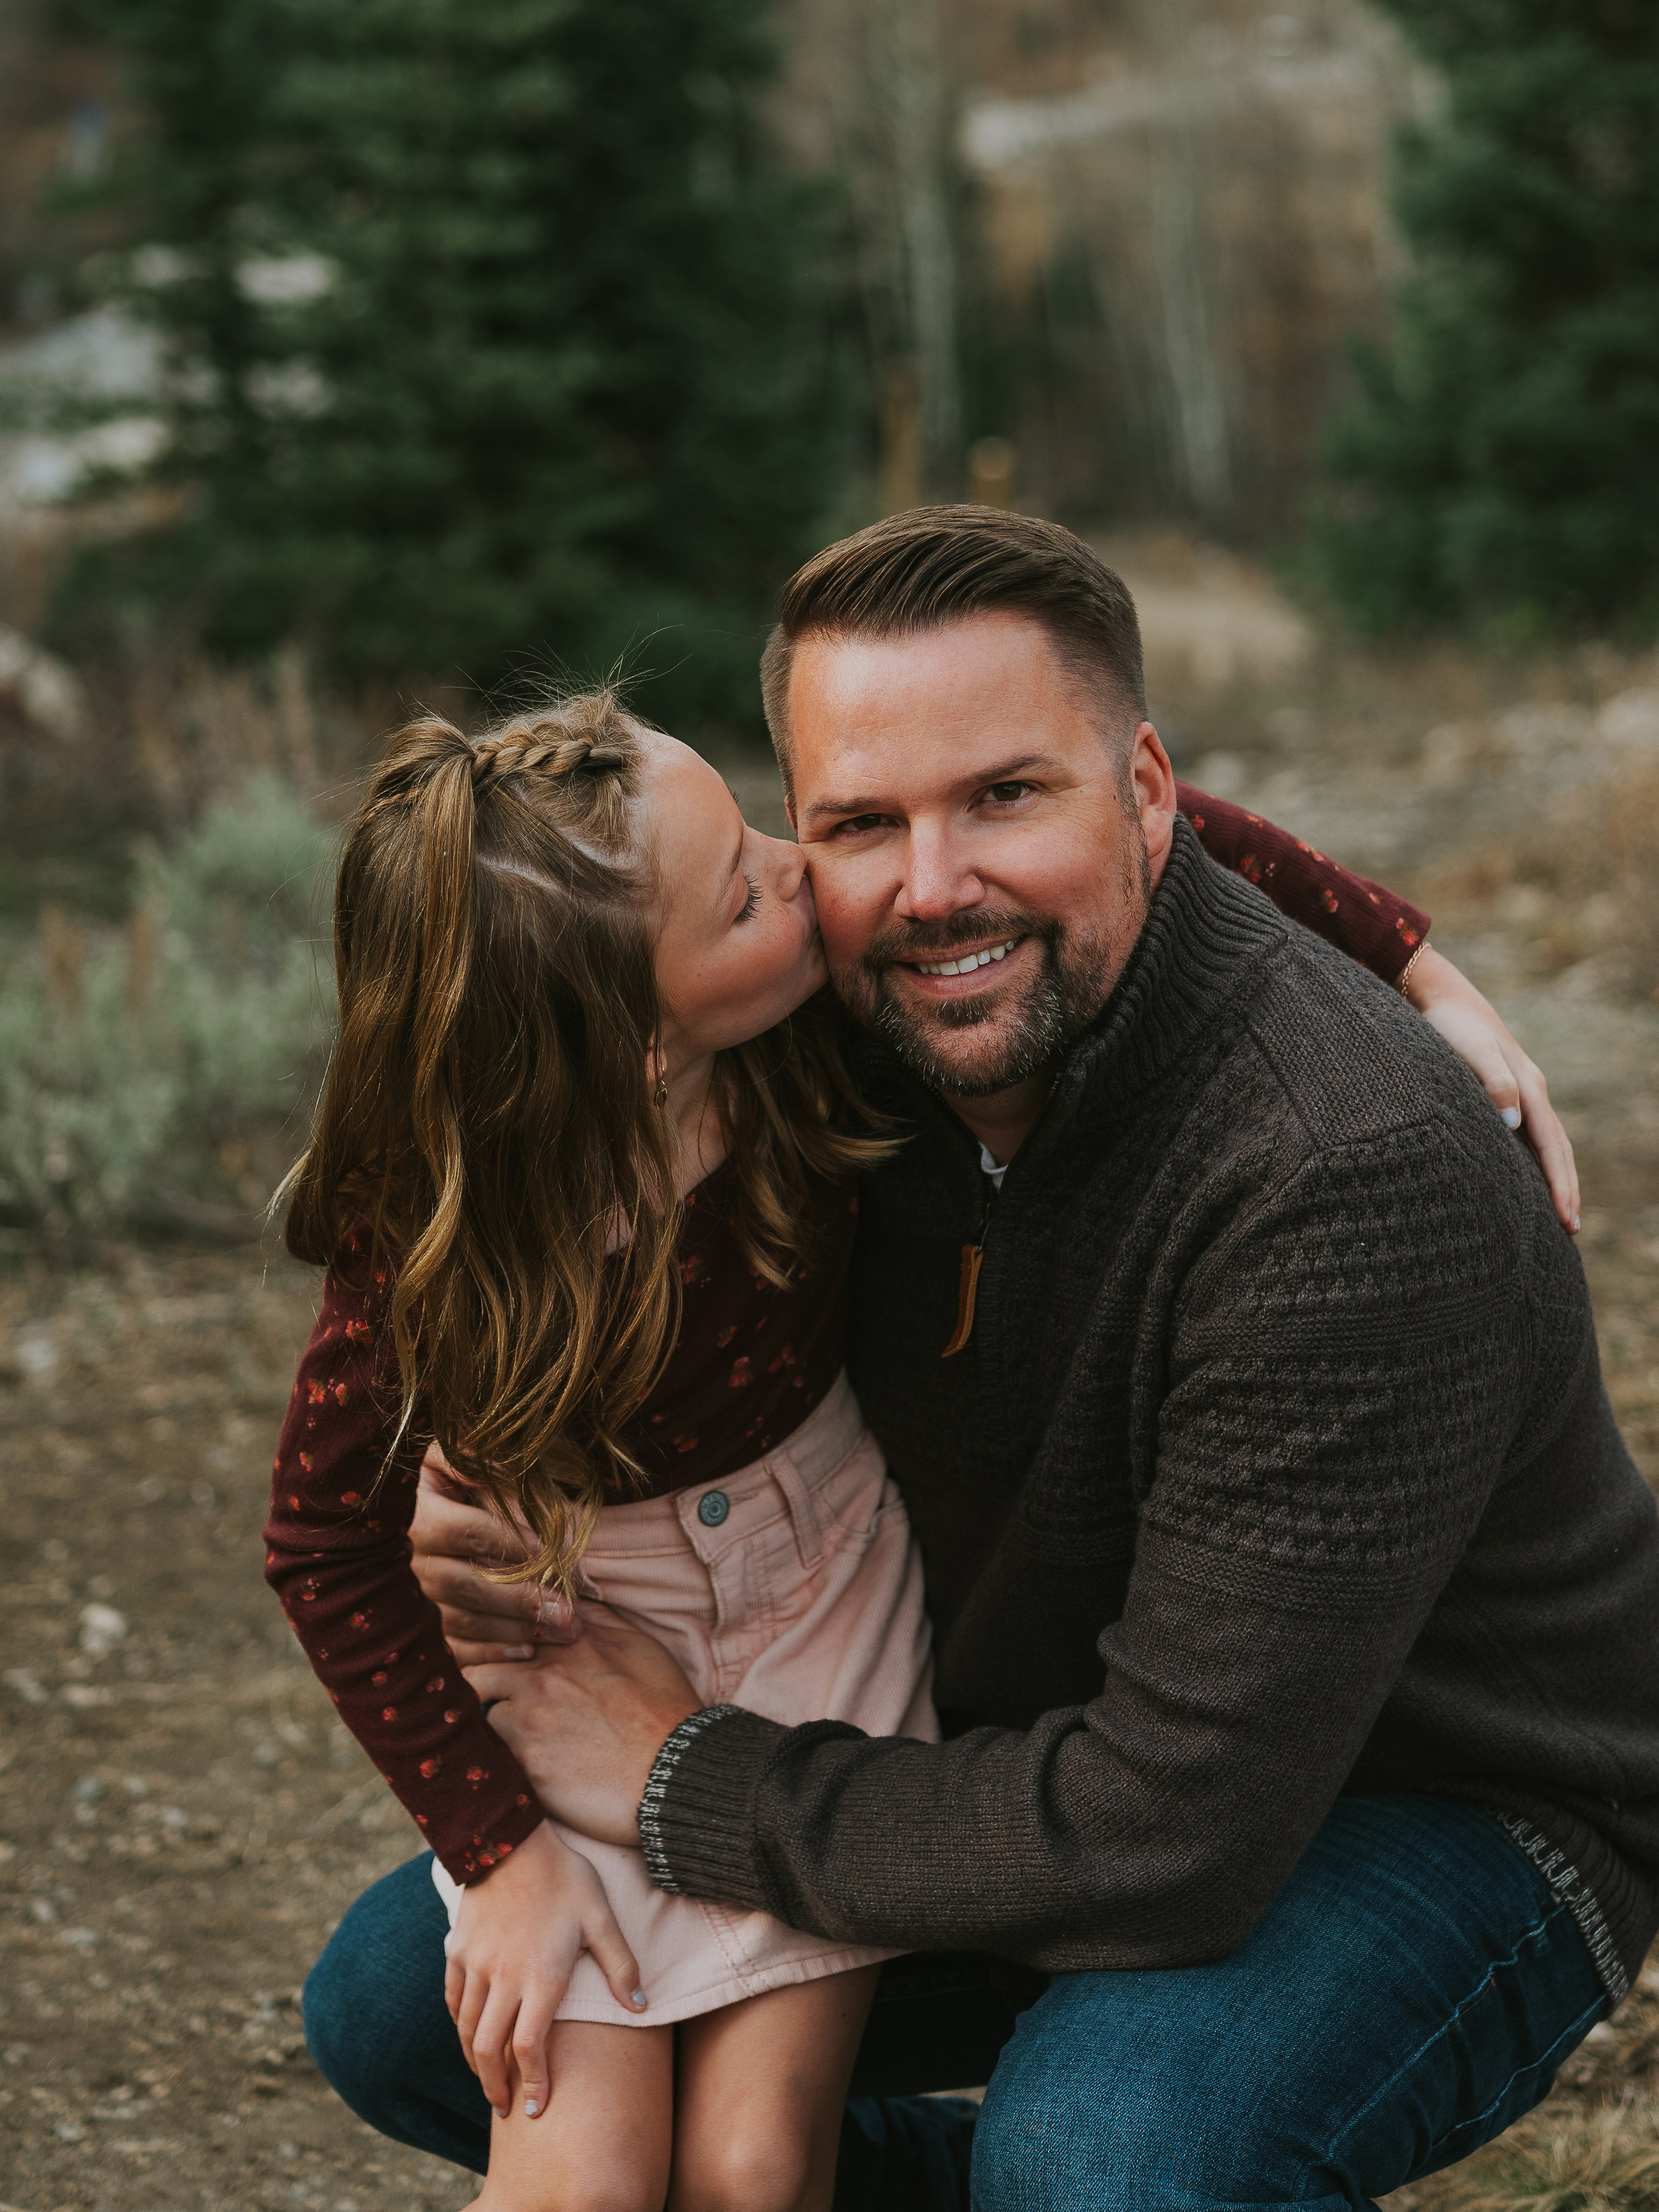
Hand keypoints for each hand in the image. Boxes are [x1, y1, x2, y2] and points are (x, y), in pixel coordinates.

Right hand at [412, 1444, 581, 1662]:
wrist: (422, 1513)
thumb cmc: (454, 1482)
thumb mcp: (459, 1458)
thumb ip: (483, 1460)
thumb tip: (513, 1468)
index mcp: (418, 1514)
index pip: (469, 1531)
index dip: (515, 1542)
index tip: (557, 1552)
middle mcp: (408, 1561)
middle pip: (464, 1585)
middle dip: (521, 1600)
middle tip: (570, 1612)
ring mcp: (412, 1599)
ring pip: (462, 1621)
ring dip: (516, 1629)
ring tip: (564, 1630)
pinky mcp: (420, 1629)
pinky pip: (452, 1650)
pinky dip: (490, 1654)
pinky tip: (527, 1652)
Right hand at [444, 1820, 643, 2119]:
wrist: (509, 1838)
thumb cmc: (564, 1876)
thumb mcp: (601, 1916)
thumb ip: (620, 1964)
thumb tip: (641, 2007)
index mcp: (541, 1976)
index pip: (530, 2046)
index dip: (533, 2083)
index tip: (535, 2109)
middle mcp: (504, 1978)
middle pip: (489, 2050)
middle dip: (496, 2086)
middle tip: (505, 2107)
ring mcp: (476, 1965)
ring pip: (466, 2029)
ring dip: (475, 2062)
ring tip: (487, 2079)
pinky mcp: (457, 1950)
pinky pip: (452, 1999)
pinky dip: (458, 2025)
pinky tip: (467, 2034)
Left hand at [467, 1603, 701, 1846]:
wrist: (679, 1773)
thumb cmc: (666, 1710)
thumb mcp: (640, 1647)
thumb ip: (598, 1621)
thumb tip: (568, 1603)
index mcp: (570, 1642)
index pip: (506, 1624)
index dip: (498, 1641)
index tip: (501, 1657)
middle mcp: (543, 1672)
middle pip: (478, 1662)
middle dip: (481, 1679)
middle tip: (492, 1698)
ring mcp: (530, 1716)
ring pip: (476, 1706)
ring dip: (484, 1716)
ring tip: (501, 1732)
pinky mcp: (525, 1762)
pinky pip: (486, 1750)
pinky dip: (493, 1753)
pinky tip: (511, 1761)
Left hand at [1404, 945, 1578, 1232]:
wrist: (1440, 995)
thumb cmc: (1451, 1025)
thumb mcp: (1471, 1050)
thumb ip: (1493, 1082)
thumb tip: (1514, 1124)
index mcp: (1529, 1087)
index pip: (1551, 1146)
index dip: (1560, 1183)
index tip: (1567, 1218)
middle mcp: (1531, 1091)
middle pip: (1556, 1148)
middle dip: (1565, 1188)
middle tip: (1571, 1229)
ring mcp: (1520, 1091)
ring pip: (1546, 1141)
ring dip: (1555, 1176)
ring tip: (1558, 1211)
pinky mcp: (1503, 1091)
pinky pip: (1528, 1133)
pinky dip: (1535, 1158)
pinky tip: (1526, 1175)